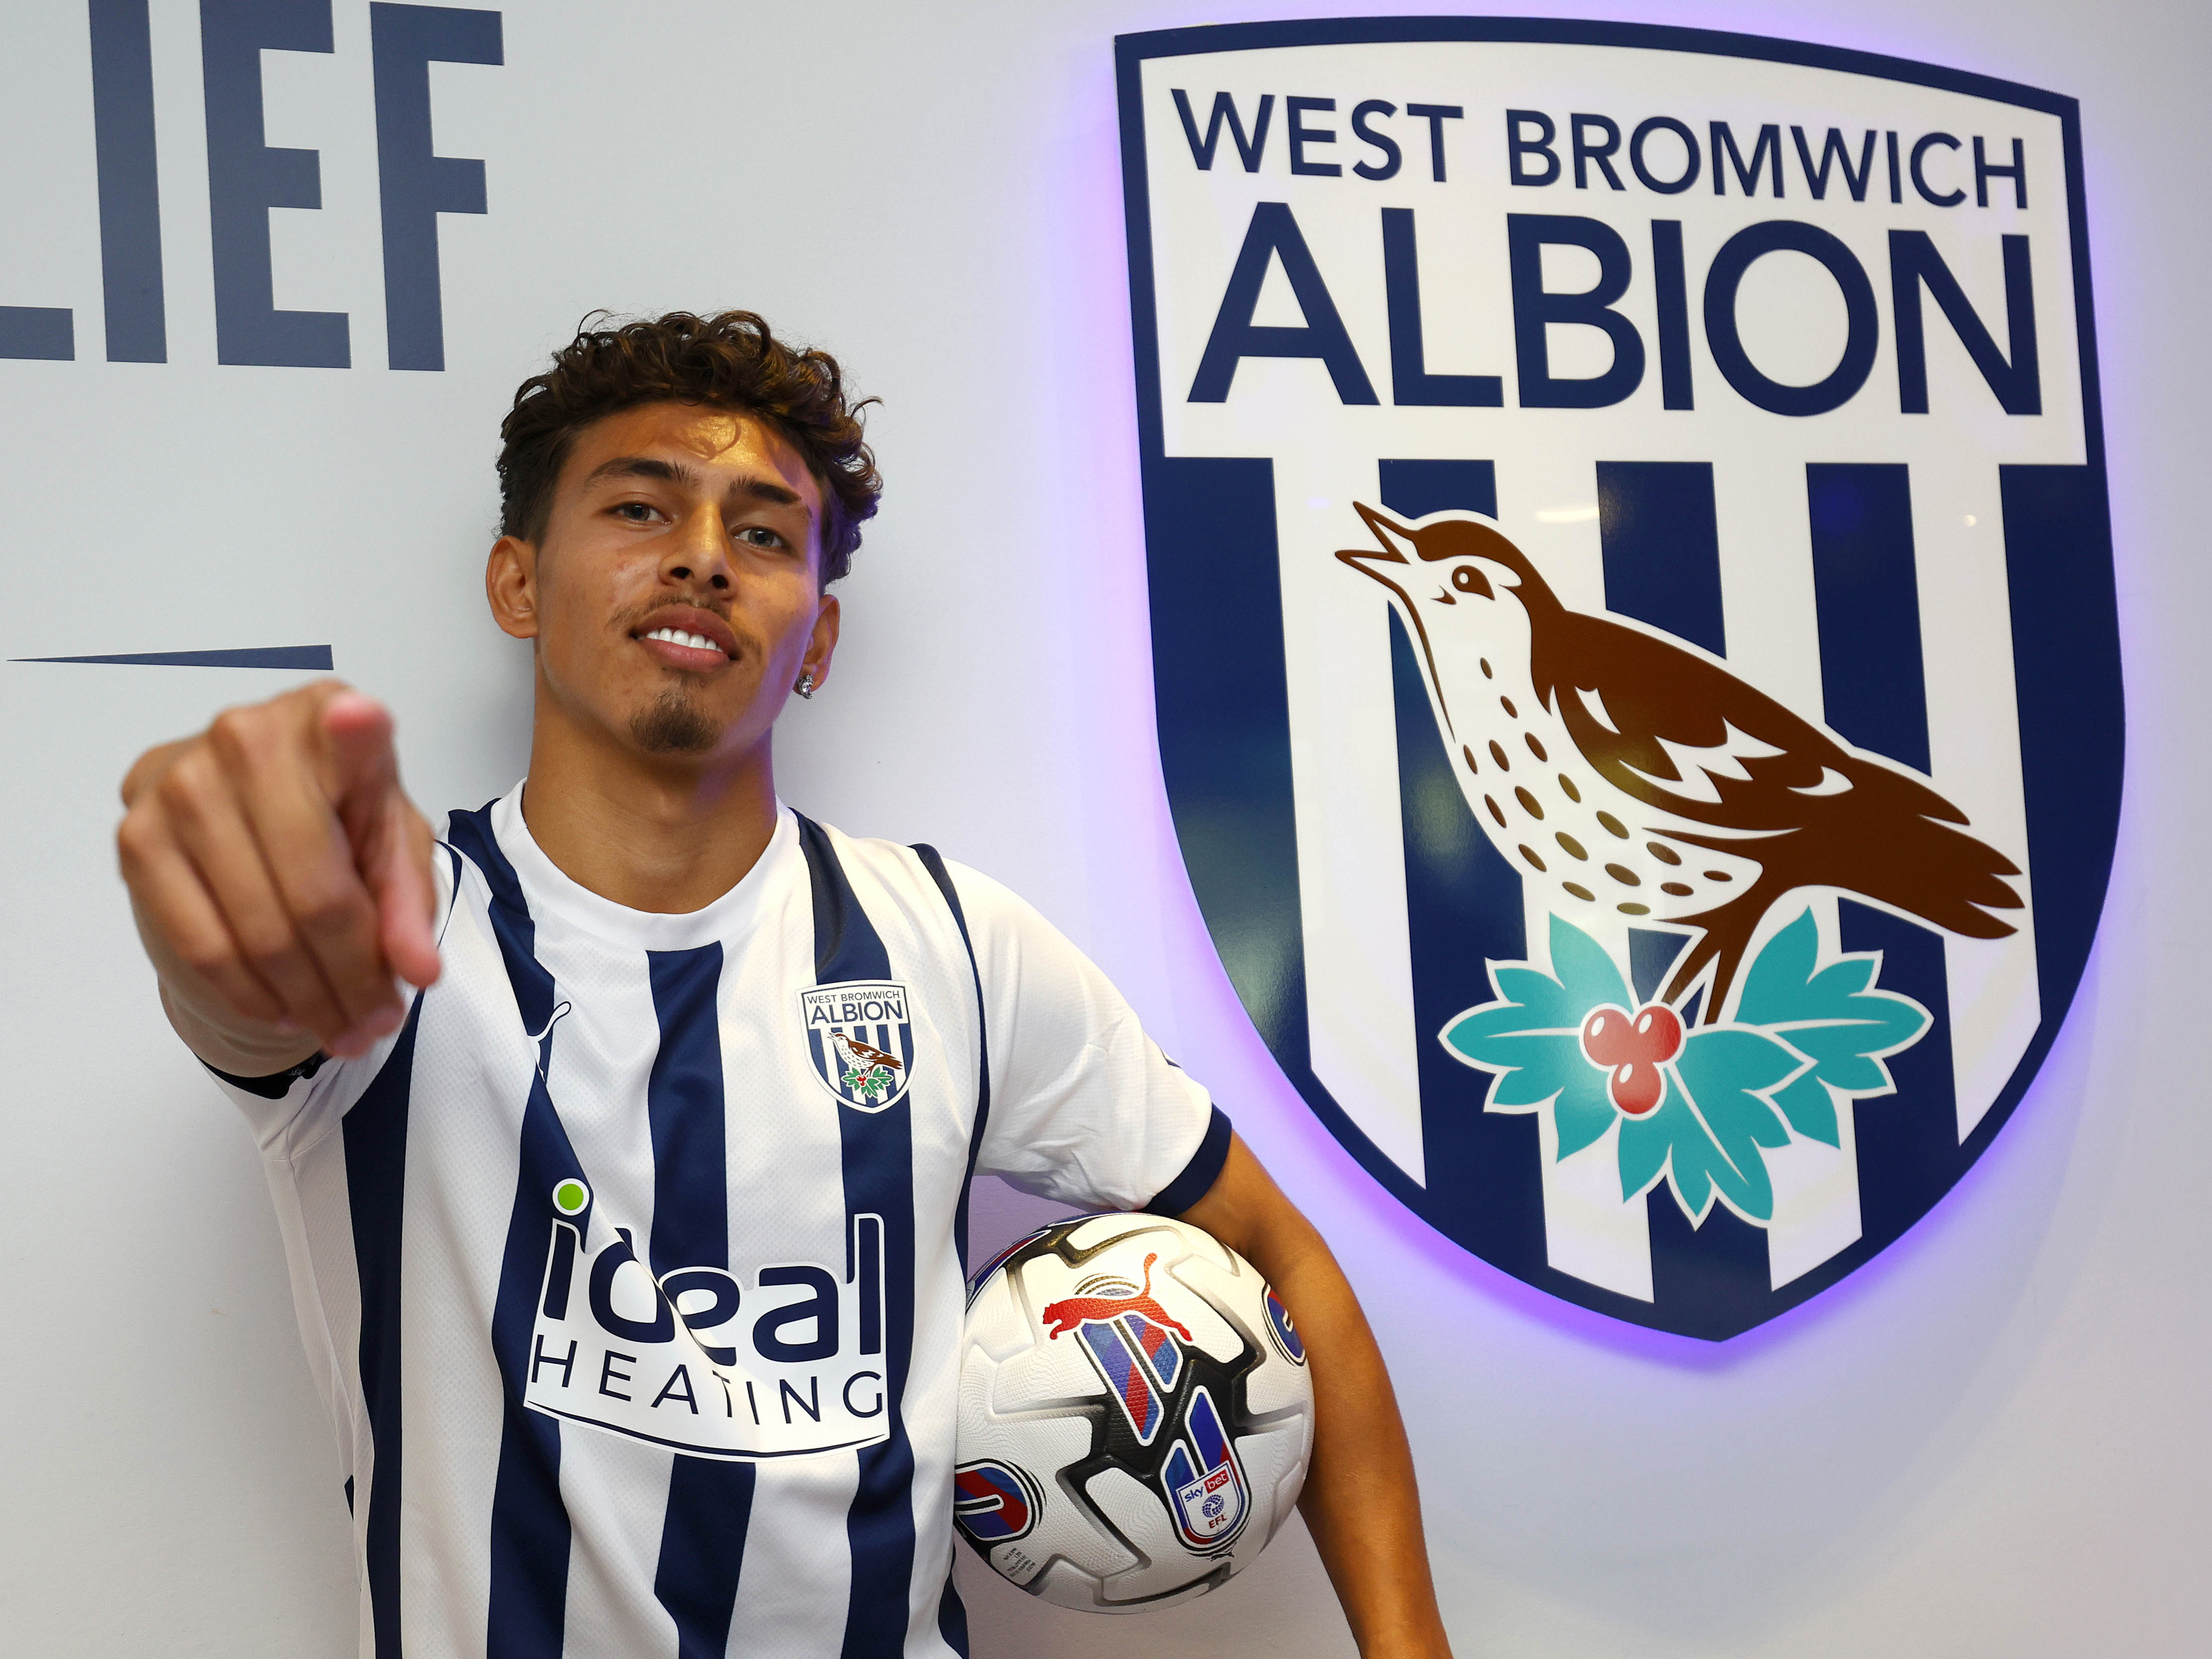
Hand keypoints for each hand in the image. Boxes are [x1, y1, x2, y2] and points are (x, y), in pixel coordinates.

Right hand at [118, 682, 439, 1067]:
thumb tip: (417, 971)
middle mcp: (245, 738)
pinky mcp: (136, 838)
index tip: (361, 718)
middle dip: (354, 980)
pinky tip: (286, 1009)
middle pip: (313, 893)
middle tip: (380, 1025)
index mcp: (324, 717)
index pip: (346, 736)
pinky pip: (201, 946)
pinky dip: (252, 994)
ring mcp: (180, 787)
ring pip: (259, 934)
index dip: (354, 735)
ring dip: (310, 1001)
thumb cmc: (336, 812)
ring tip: (345, 1031)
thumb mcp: (391, 843)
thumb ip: (409, 901)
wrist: (243, 805)